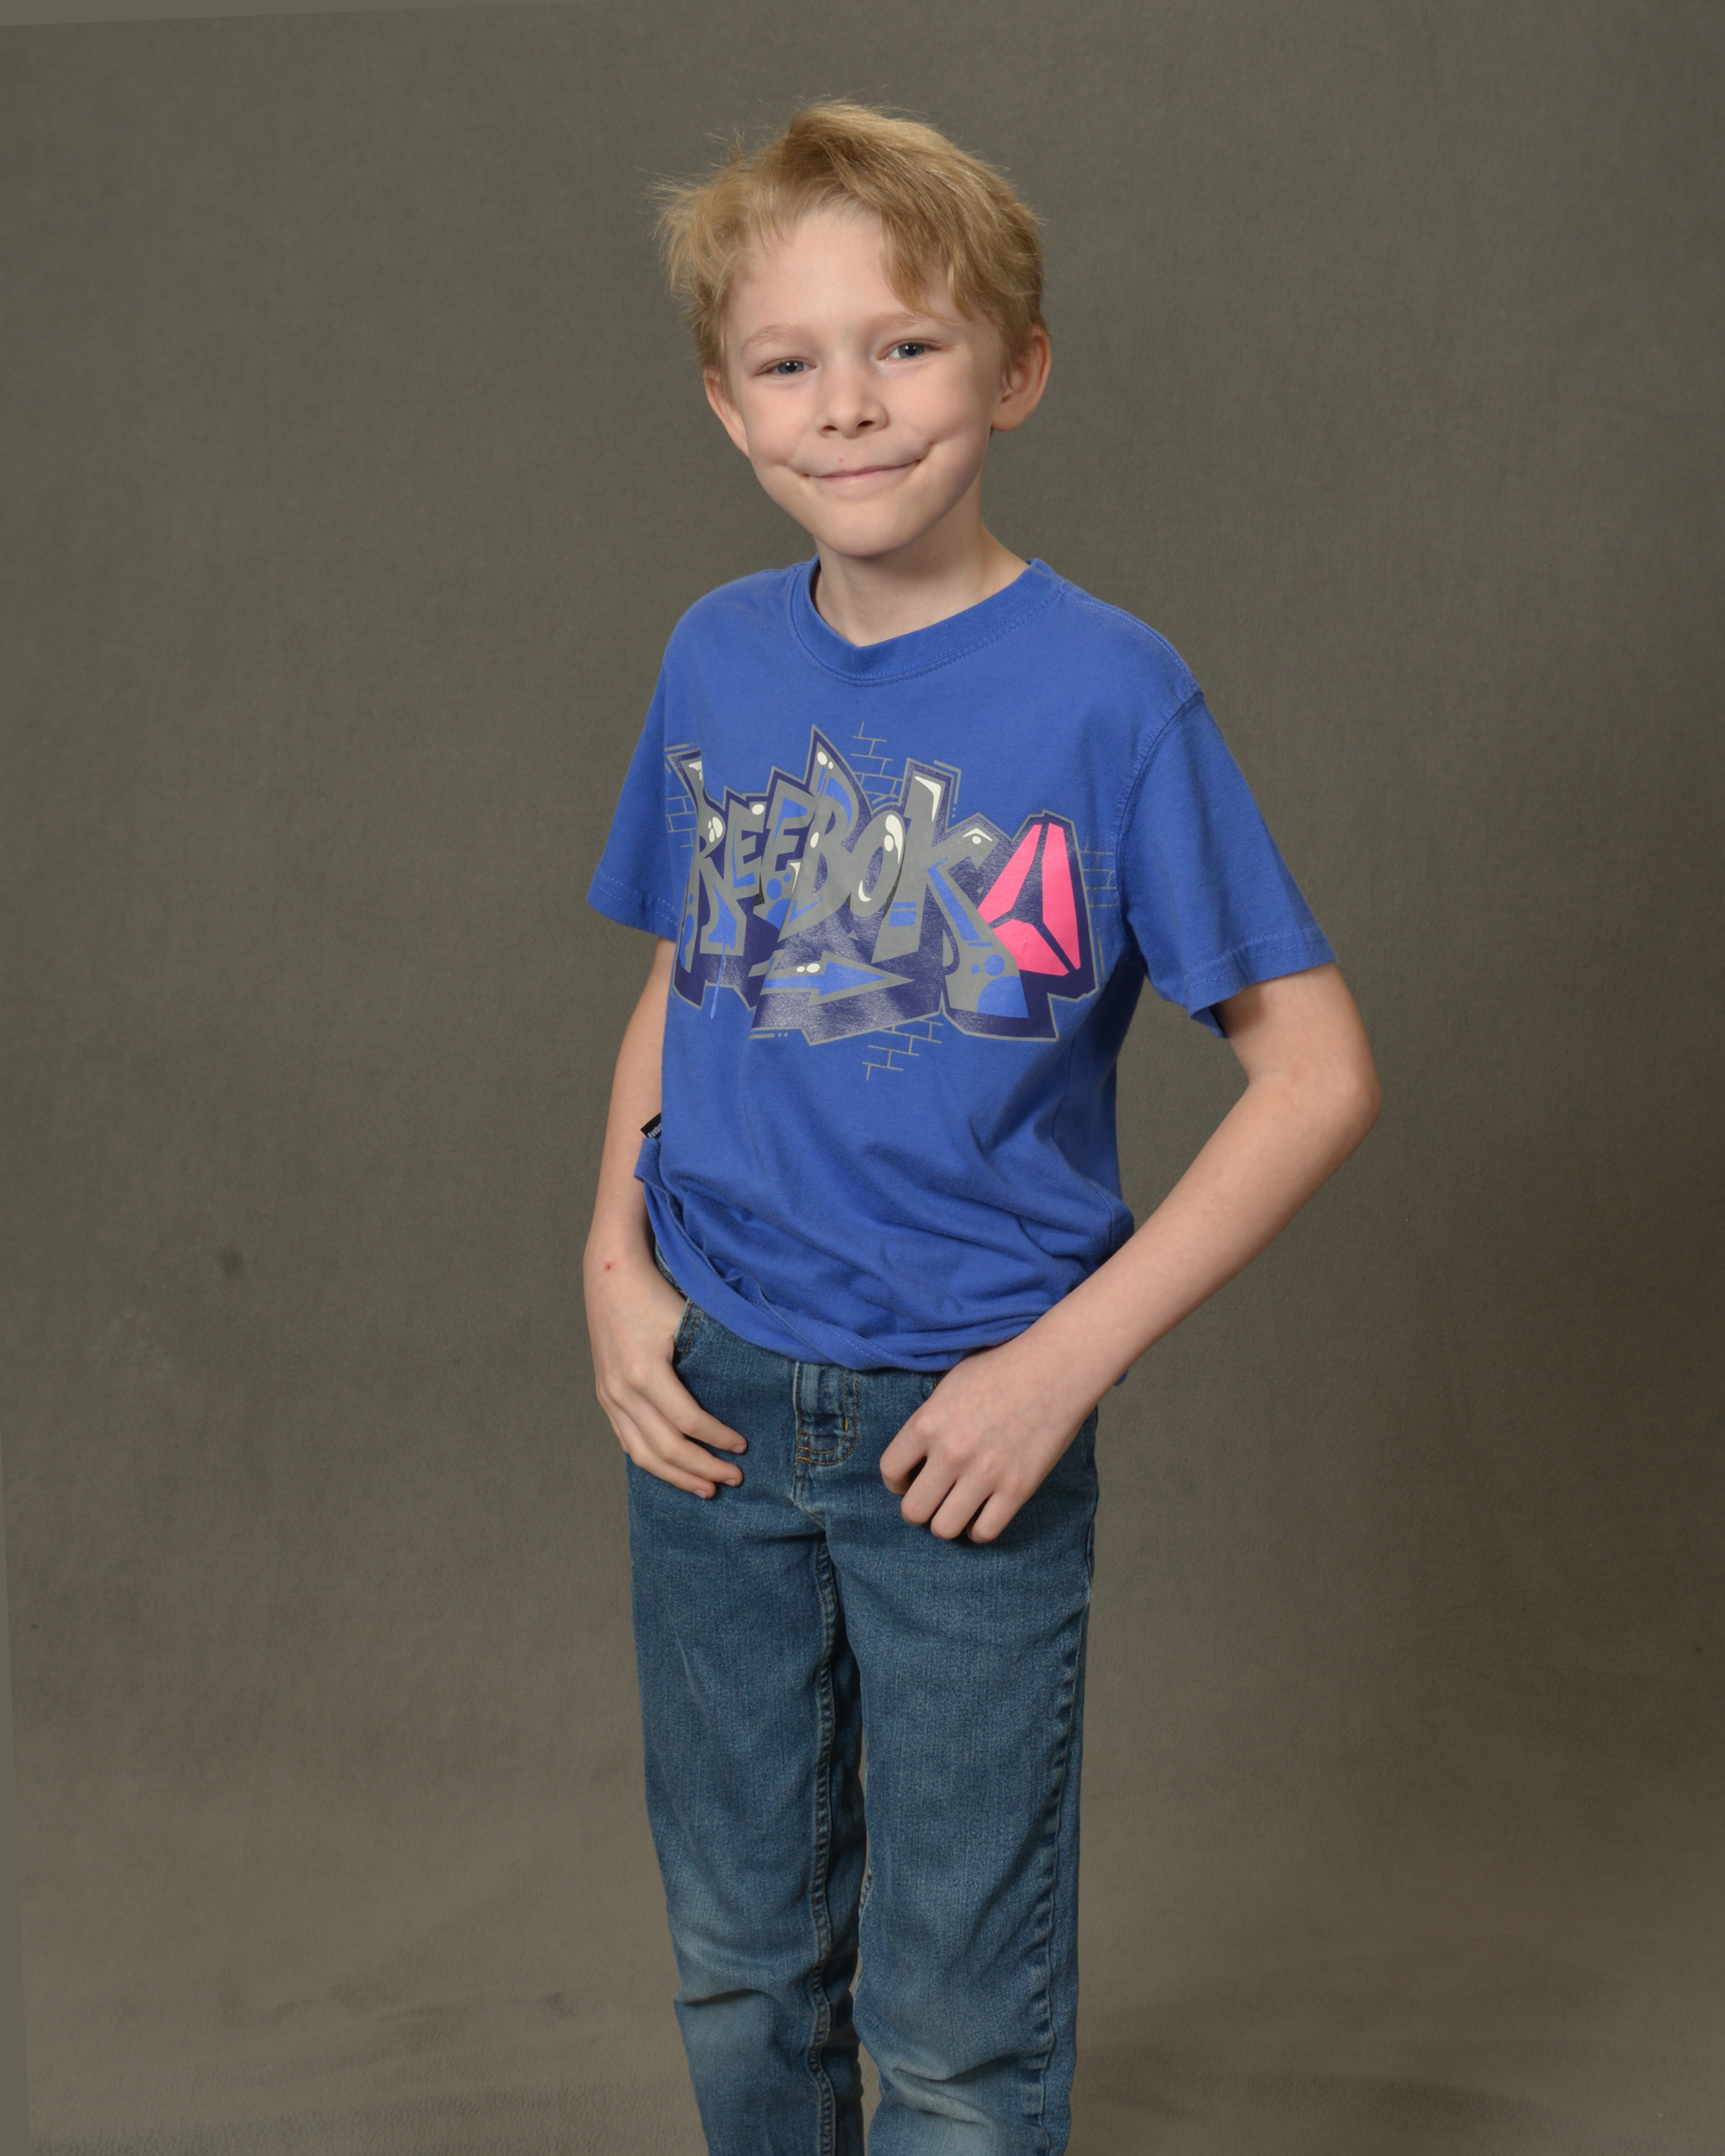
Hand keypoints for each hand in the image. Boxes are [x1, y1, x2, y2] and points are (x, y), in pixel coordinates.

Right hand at [584, 1251, 746, 1497]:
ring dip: (677, 1475)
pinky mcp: (604, 1396)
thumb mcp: (688, 1318)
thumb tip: (756, 1385)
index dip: (718, 1438)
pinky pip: (628, 1441)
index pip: (688, 1421)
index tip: (744, 1446)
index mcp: (644, 1372)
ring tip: (707, 1488)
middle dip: (703, 1467)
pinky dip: (653, 1461)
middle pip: (666, 1447)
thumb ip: (714, 1354)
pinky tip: (675, 1471)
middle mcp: (621, 1390)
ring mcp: (608, 1396)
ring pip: (643, 1454)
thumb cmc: (656, 1292)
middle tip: (734, 1478)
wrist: (610, 1274)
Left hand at [879, 1336, 1091, 1542]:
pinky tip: (982, 1513)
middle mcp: (951, 1454)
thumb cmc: (1002, 1368)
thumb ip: (929, 1420)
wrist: (1055, 1368)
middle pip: (913, 1510)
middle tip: (933, 1498)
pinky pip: (984, 1532)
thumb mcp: (949, 1384)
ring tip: (956, 1508)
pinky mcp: (1017, 1489)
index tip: (907, 1481)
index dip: (896, 1482)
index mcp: (927, 1423)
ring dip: (947, 1521)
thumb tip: (917, 1452)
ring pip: (944, 1528)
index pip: (889, 1471)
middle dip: (919, 1507)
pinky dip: (978, 1530)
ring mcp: (984, 1474)